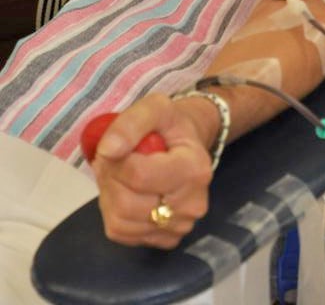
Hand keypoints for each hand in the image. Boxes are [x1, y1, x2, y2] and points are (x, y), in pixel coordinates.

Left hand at [90, 92, 215, 248]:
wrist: (188, 146)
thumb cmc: (171, 126)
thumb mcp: (155, 107)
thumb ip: (131, 123)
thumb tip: (107, 150)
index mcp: (194, 169)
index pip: (139, 176)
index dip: (116, 161)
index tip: (115, 146)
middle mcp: (192, 204)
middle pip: (127, 204)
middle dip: (110, 179)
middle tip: (111, 161)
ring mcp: (180, 227)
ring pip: (121, 223)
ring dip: (109, 196)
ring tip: (117, 175)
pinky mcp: (166, 241)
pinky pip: (123, 234)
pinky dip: (114, 214)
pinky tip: (124, 193)